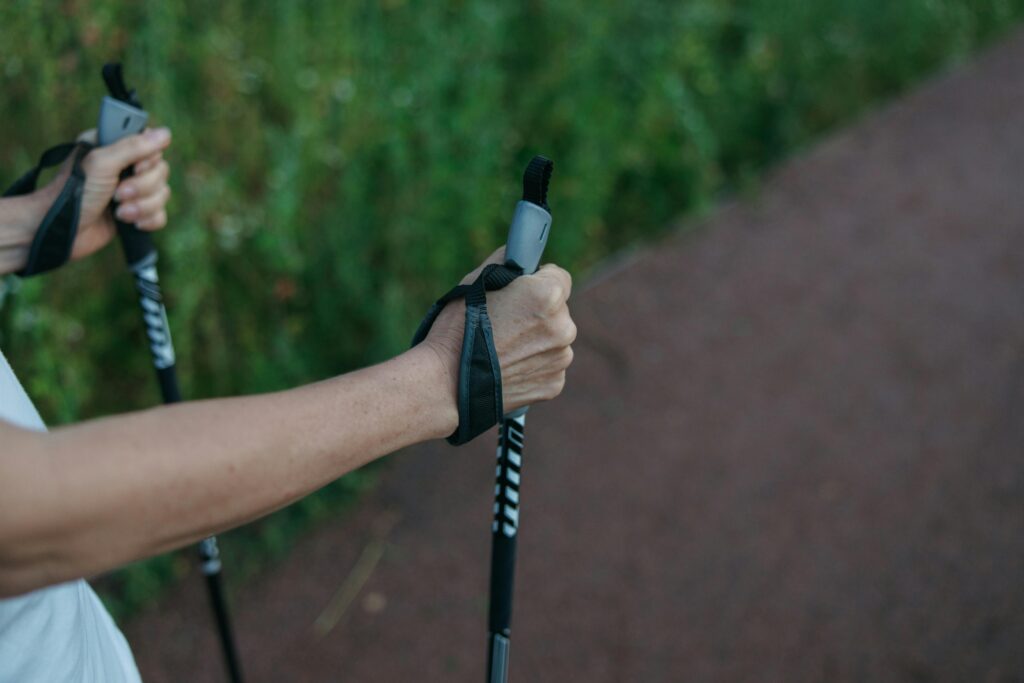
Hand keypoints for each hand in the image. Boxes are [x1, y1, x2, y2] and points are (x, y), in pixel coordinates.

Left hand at [42, 127, 172, 260]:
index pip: (151, 145)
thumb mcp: (101, 163)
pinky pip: (160, 215)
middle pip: (160, 172)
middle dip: (142, 188)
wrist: (63, 231)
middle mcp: (125, 168)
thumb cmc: (73, 193)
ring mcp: (132, 192)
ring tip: (120, 212)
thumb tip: (165, 134)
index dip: (149, 159)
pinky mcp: (136, 214)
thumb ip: (133, 147)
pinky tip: (130, 223)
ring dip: (142, 206)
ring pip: (162, 194)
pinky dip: (148, 220)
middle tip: (118, 193)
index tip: (135, 168)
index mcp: (114, 148)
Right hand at [422, 247, 576, 414]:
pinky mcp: (554, 384)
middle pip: (558, 311)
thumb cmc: (457, 329)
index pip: (559, 276)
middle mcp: (563, 326)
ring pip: (554, 340)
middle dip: (538, 313)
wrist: (446, 382)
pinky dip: (533, 366)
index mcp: (548, 295)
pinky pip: (549, 367)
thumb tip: (519, 255)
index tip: (523, 291)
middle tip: (506, 323)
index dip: (539, 280)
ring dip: (537, 341)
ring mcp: (561, 358)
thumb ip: (505, 262)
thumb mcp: (475, 282)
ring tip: (503, 348)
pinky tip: (508, 367)